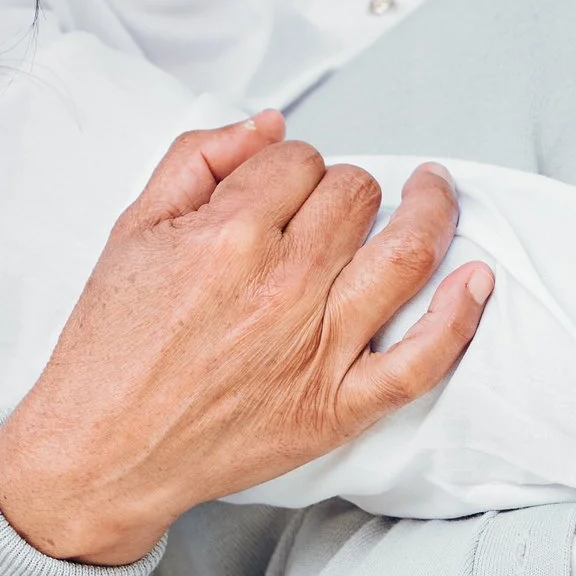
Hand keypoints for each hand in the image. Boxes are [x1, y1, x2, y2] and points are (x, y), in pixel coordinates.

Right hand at [0, 113, 490, 564]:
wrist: (98, 450)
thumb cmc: (111, 345)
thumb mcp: (132, 230)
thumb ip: (198, 159)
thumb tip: (269, 126)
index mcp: (225, 237)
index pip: (299, 161)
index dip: (290, 168)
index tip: (277, 190)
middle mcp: (280, 288)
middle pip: (355, 196)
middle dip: (344, 189)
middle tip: (326, 209)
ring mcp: (315, 349)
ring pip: (406, 254)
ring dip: (432, 213)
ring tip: (434, 193)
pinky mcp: (336, 407)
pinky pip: (420, 361)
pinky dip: (458, 318)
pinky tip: (476, 281)